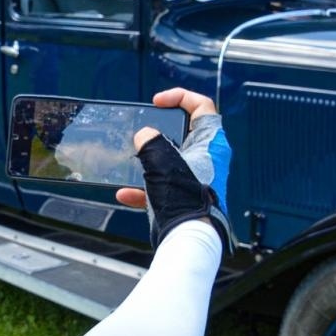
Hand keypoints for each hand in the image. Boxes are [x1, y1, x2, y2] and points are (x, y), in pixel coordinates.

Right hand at [115, 87, 215, 208]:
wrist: (189, 238)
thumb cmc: (183, 197)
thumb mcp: (161, 159)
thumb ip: (150, 141)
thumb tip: (144, 137)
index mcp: (211, 142)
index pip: (201, 106)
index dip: (179, 97)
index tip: (157, 103)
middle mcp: (207, 158)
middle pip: (182, 133)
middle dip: (157, 133)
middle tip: (142, 132)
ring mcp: (196, 179)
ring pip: (169, 160)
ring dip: (147, 162)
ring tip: (132, 164)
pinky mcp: (185, 198)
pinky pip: (162, 187)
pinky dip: (143, 190)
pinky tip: (125, 194)